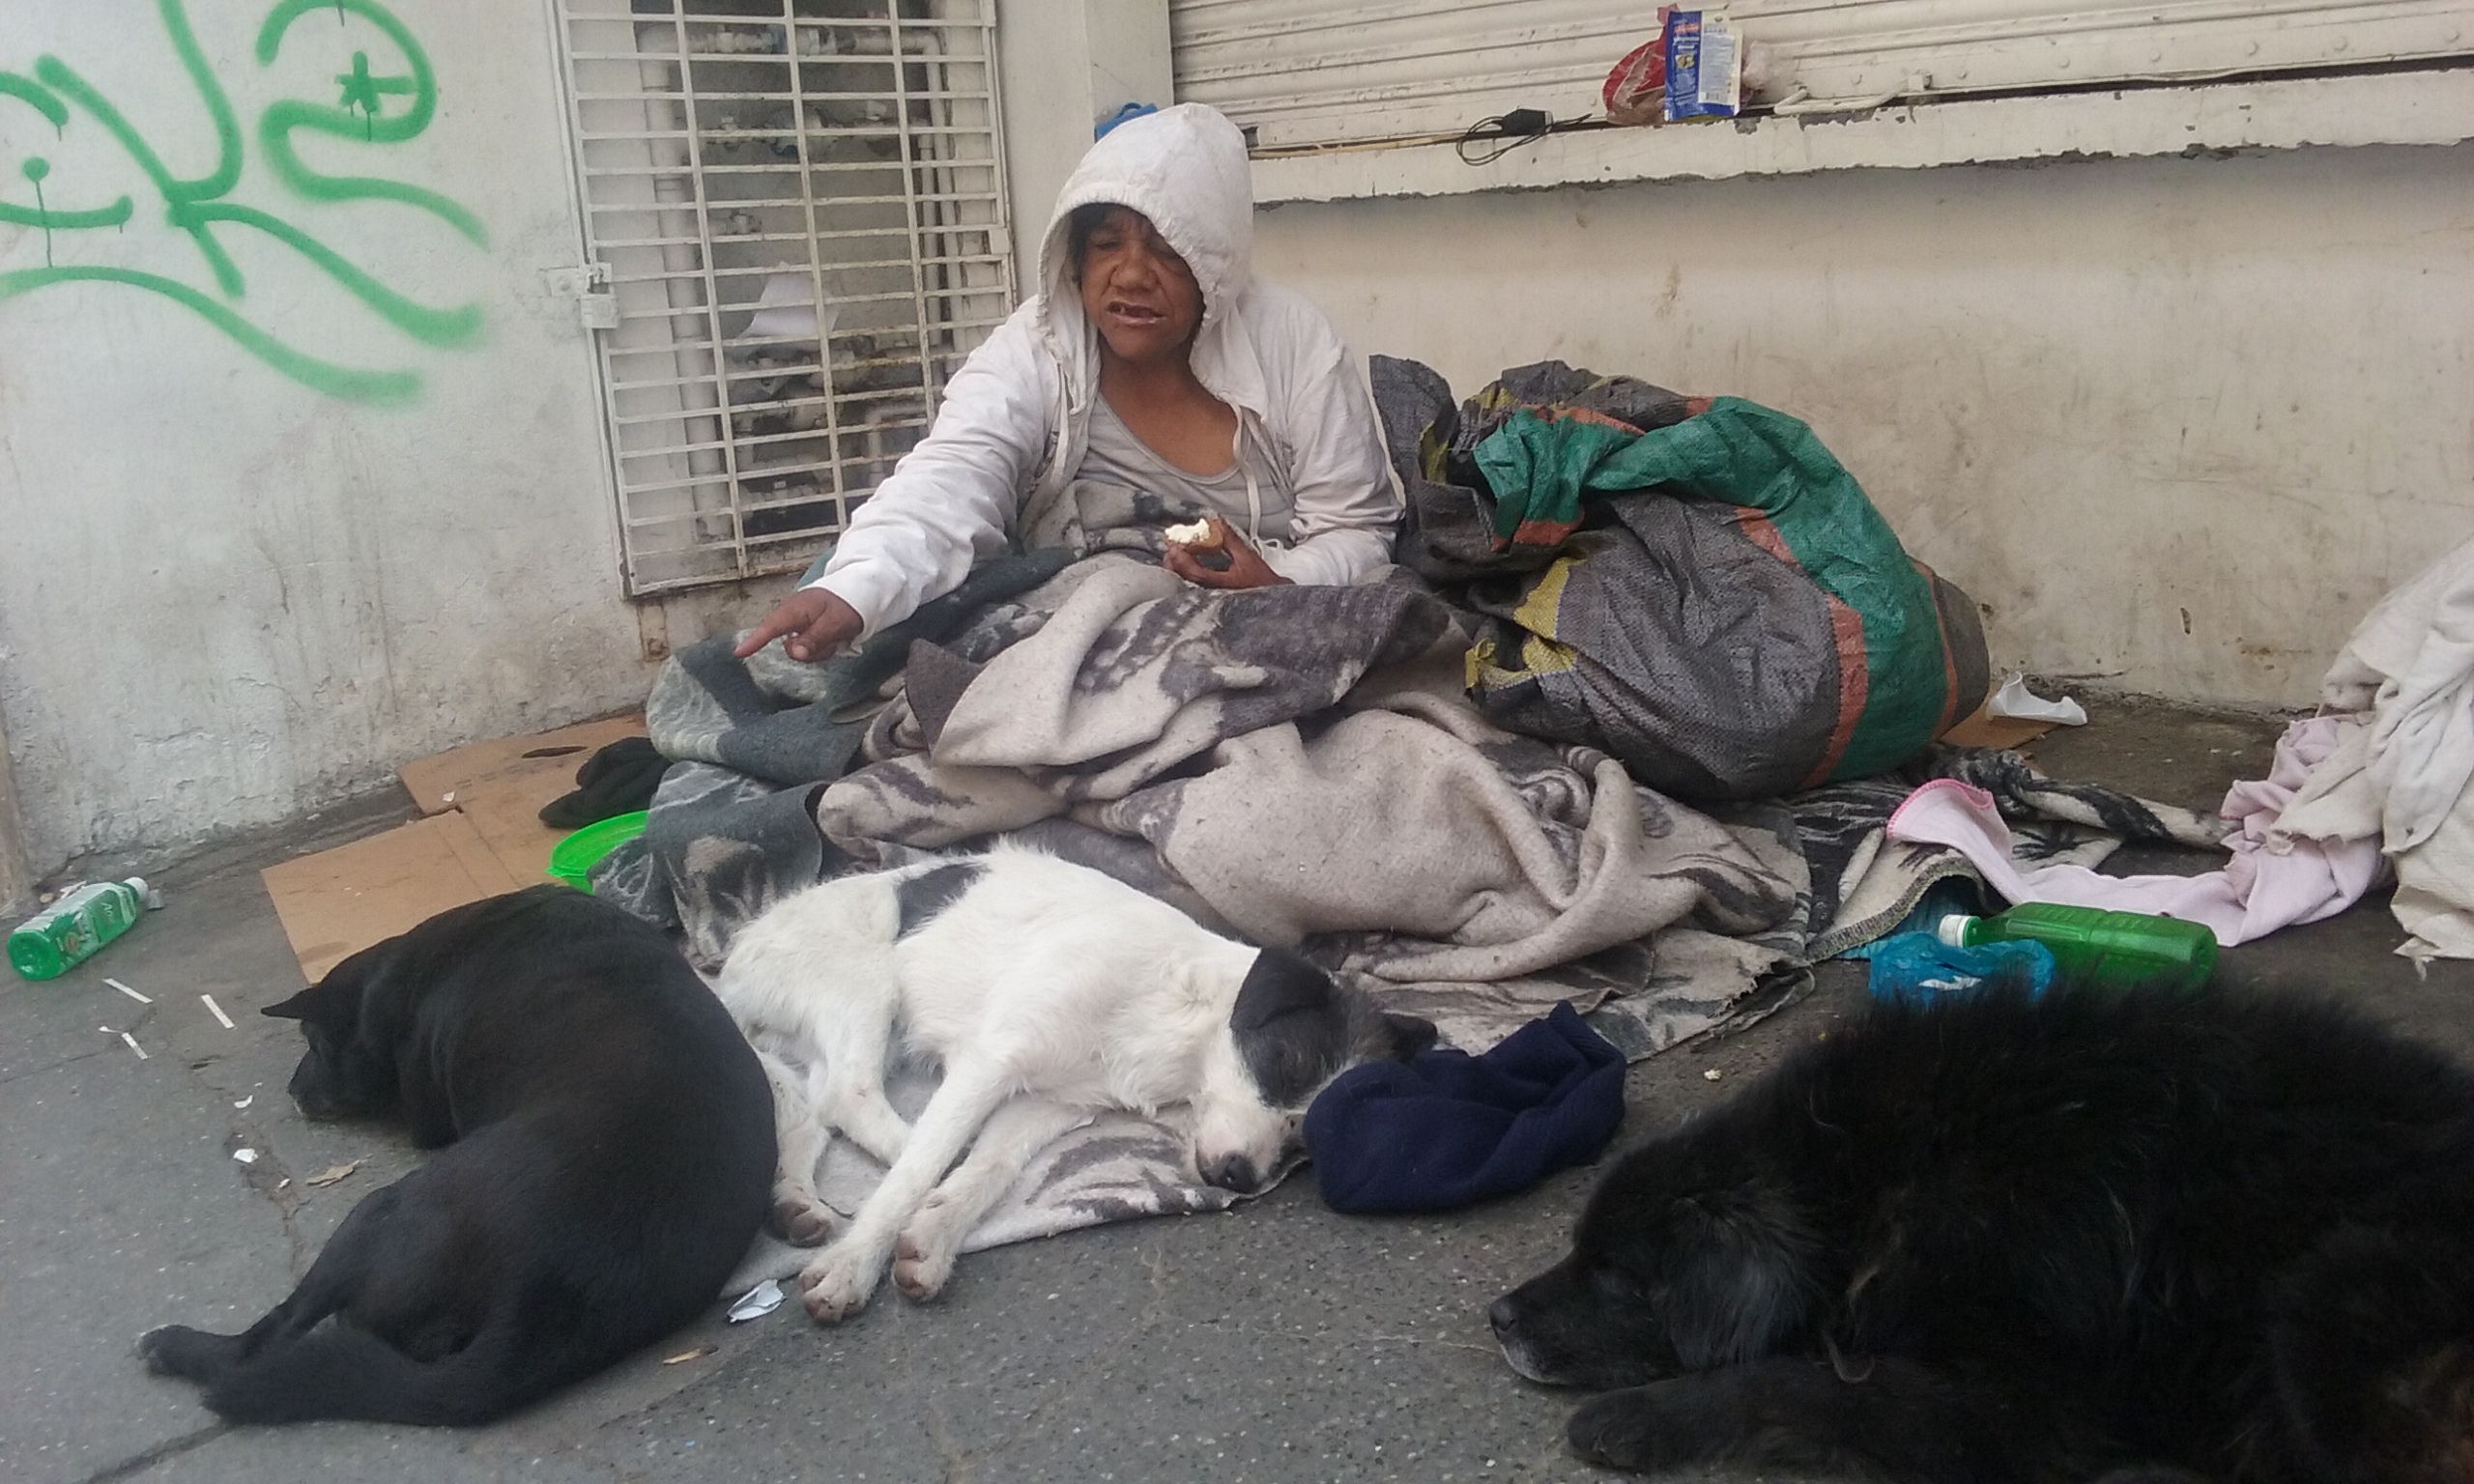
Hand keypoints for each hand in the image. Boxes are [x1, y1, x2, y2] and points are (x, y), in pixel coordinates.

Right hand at [734, 586, 862, 661]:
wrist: (859, 591)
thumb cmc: (846, 604)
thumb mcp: (834, 623)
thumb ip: (814, 638)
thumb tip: (795, 653)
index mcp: (794, 610)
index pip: (770, 628)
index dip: (754, 642)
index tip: (738, 653)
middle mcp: (792, 616)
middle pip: (791, 647)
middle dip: (812, 650)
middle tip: (833, 639)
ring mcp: (799, 623)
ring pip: (802, 650)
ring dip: (821, 648)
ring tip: (836, 635)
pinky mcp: (806, 628)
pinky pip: (810, 646)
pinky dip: (823, 646)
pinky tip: (835, 636)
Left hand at [1163, 517, 1288, 589]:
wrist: (1273, 600)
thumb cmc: (1262, 581)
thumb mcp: (1247, 557)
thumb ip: (1230, 540)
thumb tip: (1217, 522)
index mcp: (1223, 585)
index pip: (1197, 574)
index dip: (1183, 561)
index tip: (1175, 548)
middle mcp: (1213, 595)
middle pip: (1185, 583)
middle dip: (1174, 566)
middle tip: (1170, 549)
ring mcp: (1209, 600)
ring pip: (1185, 587)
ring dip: (1177, 571)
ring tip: (1173, 556)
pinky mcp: (1209, 601)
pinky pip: (1191, 589)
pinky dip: (1184, 577)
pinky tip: (1181, 568)